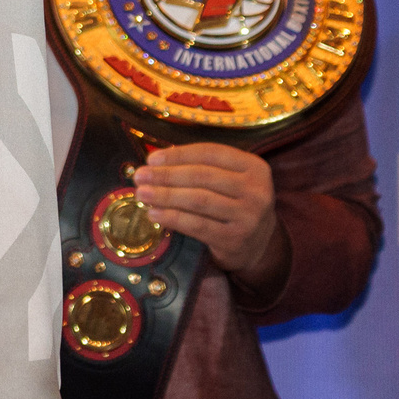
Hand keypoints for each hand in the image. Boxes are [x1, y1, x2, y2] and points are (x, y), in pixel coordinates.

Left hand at [132, 141, 285, 279]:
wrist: (258, 244)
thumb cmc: (234, 203)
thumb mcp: (230, 179)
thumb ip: (202, 167)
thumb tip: (156, 161)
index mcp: (254, 167)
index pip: (210, 153)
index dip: (178, 154)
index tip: (151, 158)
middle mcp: (256, 190)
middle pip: (202, 176)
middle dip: (166, 175)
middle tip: (140, 176)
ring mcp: (248, 216)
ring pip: (198, 200)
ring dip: (165, 196)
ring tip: (142, 194)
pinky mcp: (235, 239)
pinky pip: (197, 225)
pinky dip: (172, 218)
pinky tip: (154, 214)